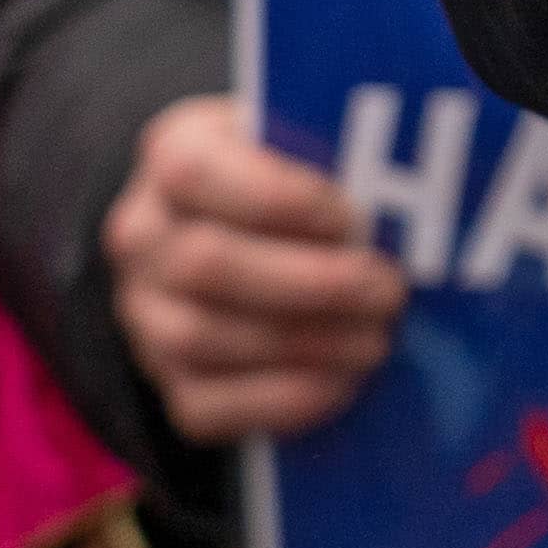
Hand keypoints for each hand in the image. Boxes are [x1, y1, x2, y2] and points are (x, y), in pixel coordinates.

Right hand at [103, 94, 406, 444]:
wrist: (254, 233)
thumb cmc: (302, 176)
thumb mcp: (312, 141)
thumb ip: (337, 157)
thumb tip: (404, 203)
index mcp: (175, 152)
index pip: (195, 172)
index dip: (276, 198)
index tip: (351, 219)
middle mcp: (143, 234)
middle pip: (204, 264)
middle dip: (309, 284)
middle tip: (388, 290)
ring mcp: (145, 313)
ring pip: (200, 338)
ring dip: (302, 345)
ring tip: (377, 341)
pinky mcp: (164, 380)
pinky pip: (204, 407)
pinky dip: (280, 400)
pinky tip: (341, 385)